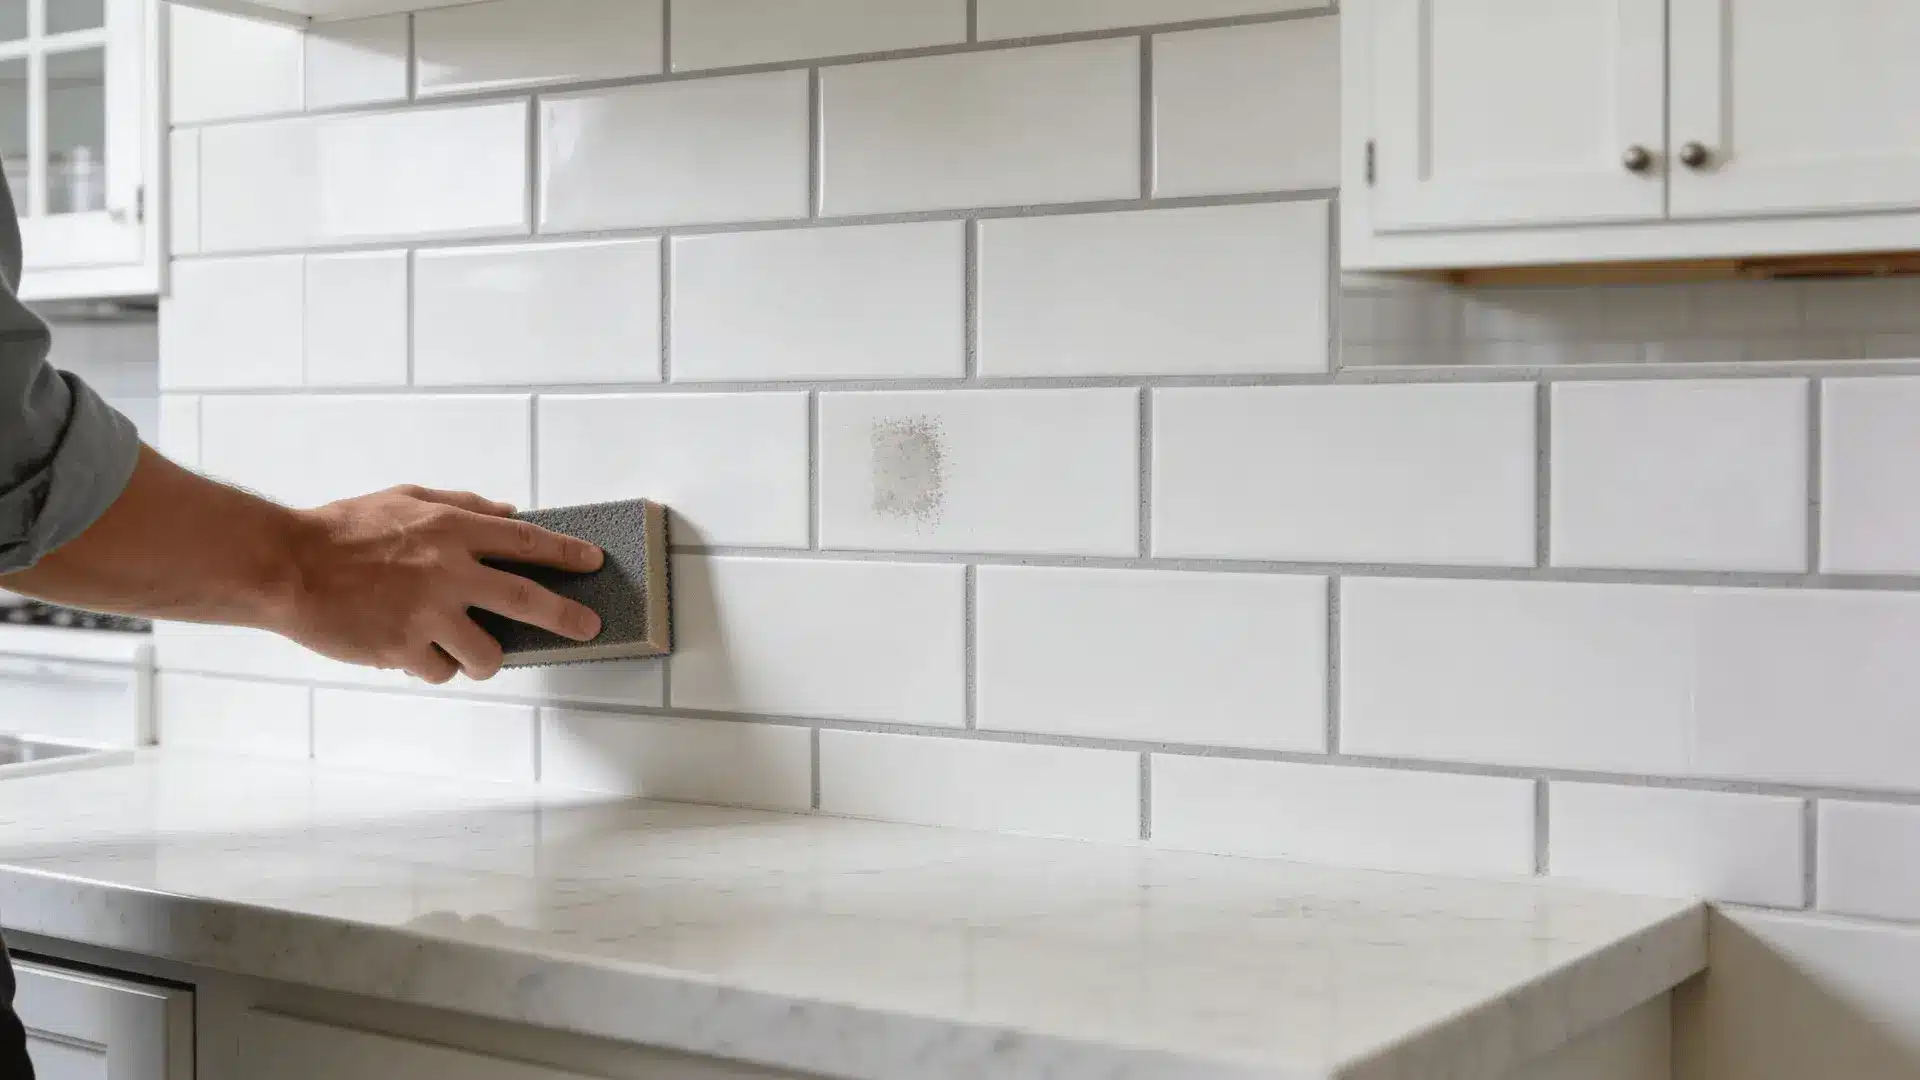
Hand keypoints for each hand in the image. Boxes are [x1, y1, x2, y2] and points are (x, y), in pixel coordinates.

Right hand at [276, 485, 603, 683]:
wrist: (286, 566)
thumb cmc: (343, 530)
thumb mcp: (406, 498)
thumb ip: (462, 505)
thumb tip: (510, 513)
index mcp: (451, 530)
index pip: (526, 543)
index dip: (565, 553)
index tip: (593, 563)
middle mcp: (447, 572)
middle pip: (527, 601)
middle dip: (566, 617)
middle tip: (589, 627)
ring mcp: (427, 614)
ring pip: (486, 654)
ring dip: (485, 658)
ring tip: (469, 650)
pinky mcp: (402, 649)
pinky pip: (439, 671)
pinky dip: (433, 666)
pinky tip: (414, 651)